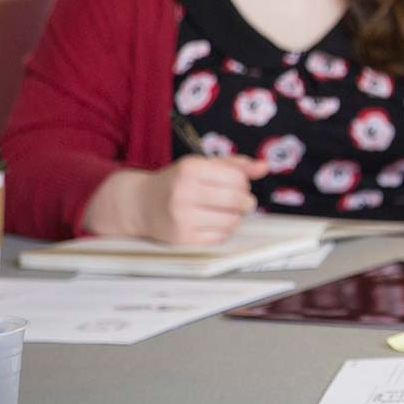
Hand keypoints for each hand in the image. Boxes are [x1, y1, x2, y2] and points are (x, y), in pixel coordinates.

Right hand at [85, 155, 268, 244]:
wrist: (139, 204)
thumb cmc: (177, 182)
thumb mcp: (202, 166)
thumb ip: (235, 165)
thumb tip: (264, 167)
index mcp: (190, 169)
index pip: (237, 178)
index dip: (244, 183)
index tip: (238, 185)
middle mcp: (184, 192)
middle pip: (237, 200)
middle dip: (246, 202)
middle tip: (241, 201)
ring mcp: (181, 217)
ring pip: (232, 221)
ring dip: (235, 217)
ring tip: (224, 211)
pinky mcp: (182, 239)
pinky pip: (220, 237)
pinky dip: (223, 231)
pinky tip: (212, 223)